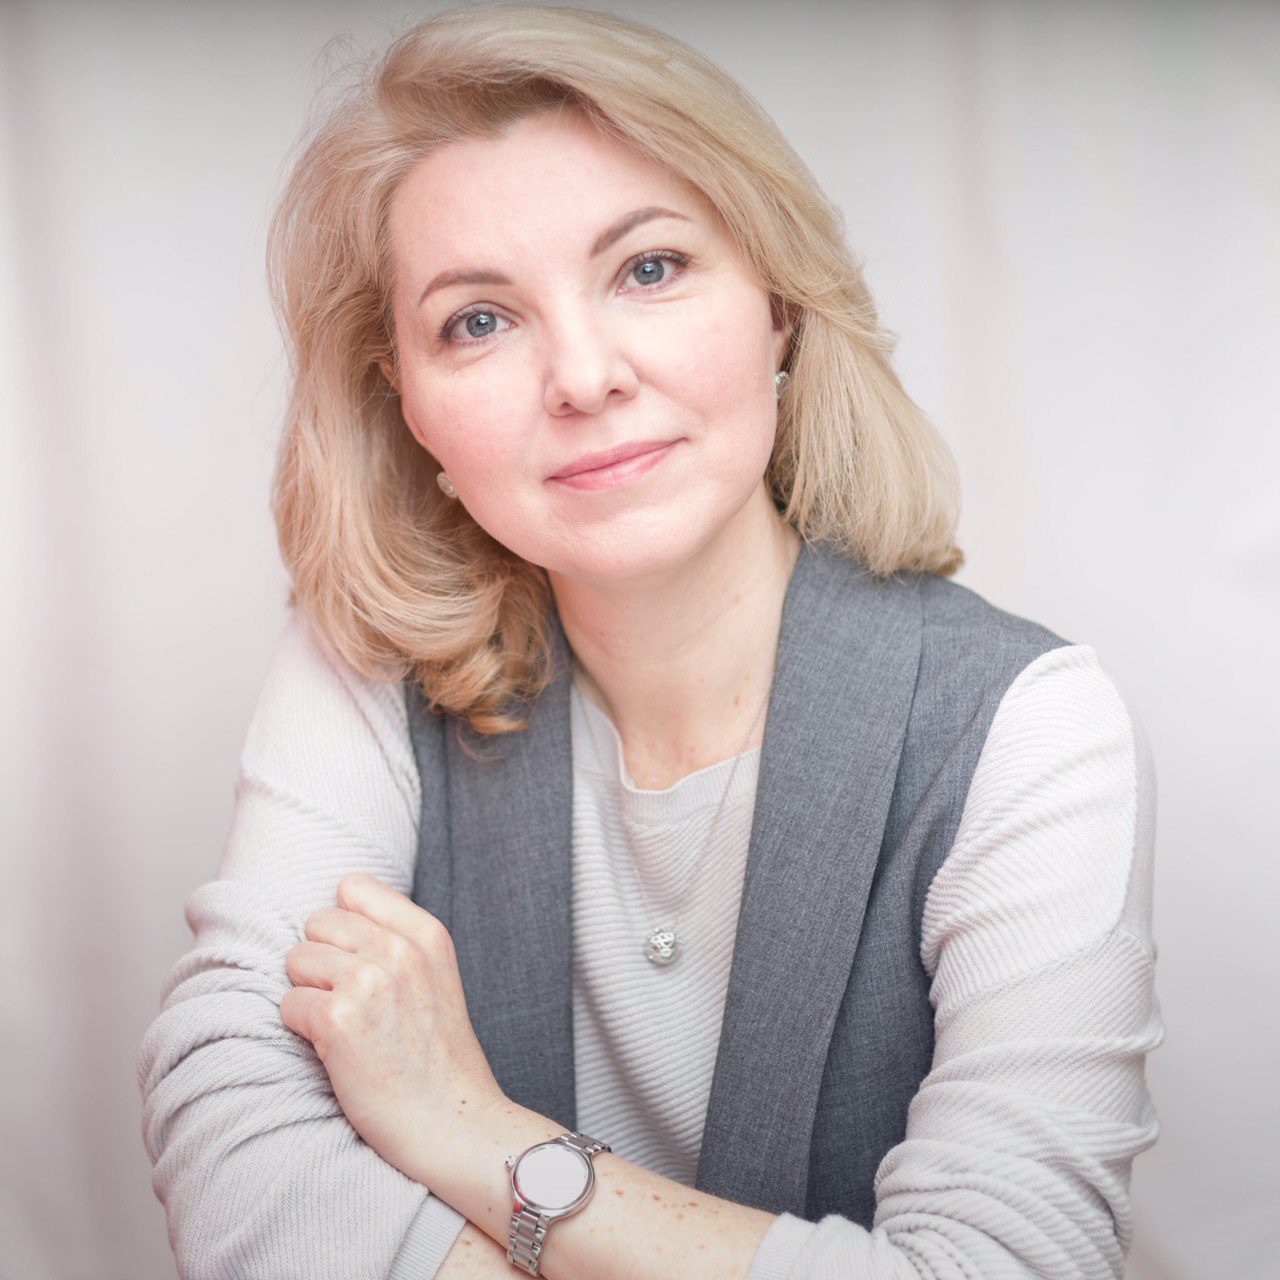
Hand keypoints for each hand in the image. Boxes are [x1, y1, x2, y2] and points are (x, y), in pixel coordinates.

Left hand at [280, 872, 505, 1181]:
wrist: (453, 1123)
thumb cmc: (437, 1058)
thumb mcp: (436, 977)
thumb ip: (397, 940)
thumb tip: (334, 914)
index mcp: (426, 934)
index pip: (353, 887)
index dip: (343, 924)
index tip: (356, 958)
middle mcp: (398, 949)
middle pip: (318, 922)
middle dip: (322, 961)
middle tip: (351, 1002)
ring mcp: (368, 983)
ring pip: (297, 960)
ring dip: (310, 994)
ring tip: (345, 1027)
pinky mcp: (338, 1022)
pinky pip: (288, 1004)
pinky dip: (302, 1030)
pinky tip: (334, 1051)